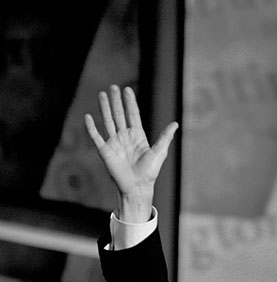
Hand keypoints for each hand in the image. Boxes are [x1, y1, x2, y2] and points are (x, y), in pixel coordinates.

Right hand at [84, 85, 177, 221]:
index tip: (127, 90)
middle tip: (113, 86)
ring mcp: (114, 142)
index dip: (130, 102)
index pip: (132, 115)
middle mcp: (125, 137)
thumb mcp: (159, 152)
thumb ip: (165, 137)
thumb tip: (175, 123)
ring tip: (102, 94)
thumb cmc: (150, 172)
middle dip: (116, 101)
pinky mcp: (104, 151)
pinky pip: (96, 136)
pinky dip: (91, 127)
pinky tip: (88, 116)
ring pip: (107, 121)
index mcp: (138, 136)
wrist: (137, 187)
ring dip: (104, 108)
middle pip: (119, 114)